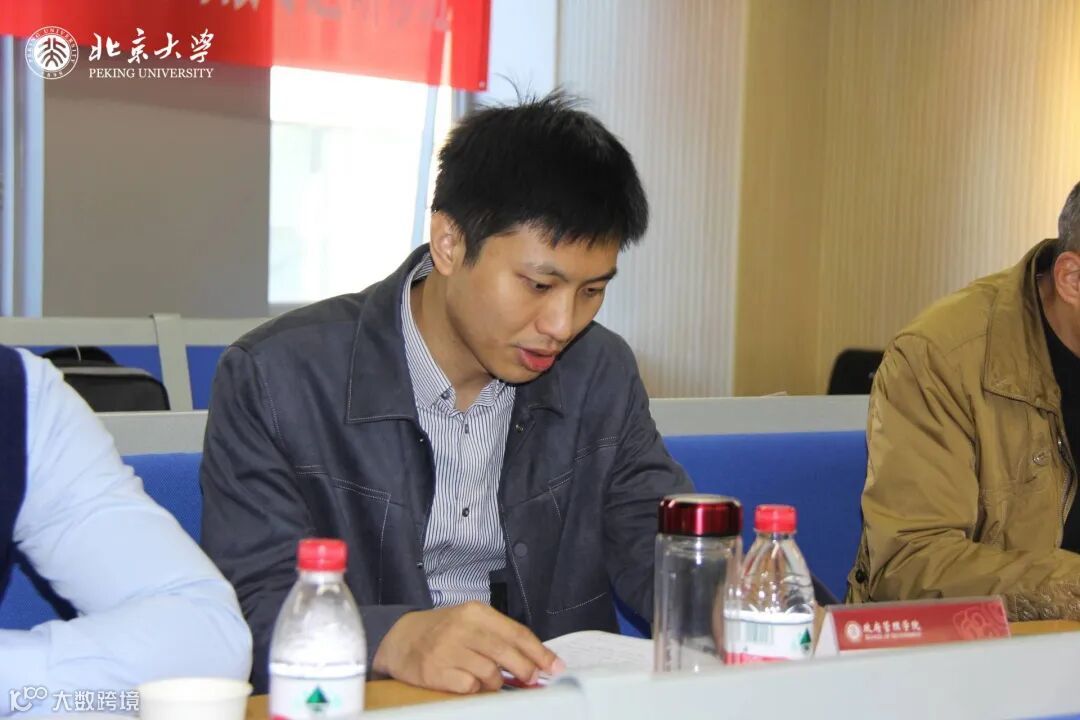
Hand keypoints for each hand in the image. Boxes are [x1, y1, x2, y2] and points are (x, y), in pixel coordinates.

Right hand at [372, 602, 564, 692]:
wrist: (400, 638)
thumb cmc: (444, 631)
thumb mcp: (472, 623)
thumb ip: (501, 638)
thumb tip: (537, 663)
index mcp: (477, 612)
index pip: (517, 632)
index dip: (539, 652)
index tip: (555, 667)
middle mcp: (462, 627)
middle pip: (507, 653)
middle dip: (525, 670)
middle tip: (531, 680)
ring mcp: (447, 649)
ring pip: (490, 674)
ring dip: (496, 682)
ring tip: (489, 679)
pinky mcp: (434, 671)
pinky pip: (469, 687)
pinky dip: (474, 689)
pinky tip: (468, 682)